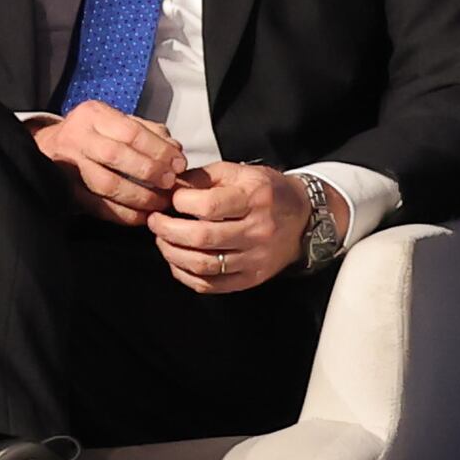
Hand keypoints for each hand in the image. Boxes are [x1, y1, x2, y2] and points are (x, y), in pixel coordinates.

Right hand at [33, 101, 184, 224]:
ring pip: (106, 184)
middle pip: (116, 155)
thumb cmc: (95, 136)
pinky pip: (98, 207)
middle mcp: (76, 137)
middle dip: (149, 172)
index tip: (179, 165)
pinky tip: (142, 216)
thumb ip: (149, 132)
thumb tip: (175, 150)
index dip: (159, 150)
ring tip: (160, 203)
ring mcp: (66, 165)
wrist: (50, 148)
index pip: (131, 132)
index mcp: (93, 115)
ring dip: (139, 197)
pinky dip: (124, 214)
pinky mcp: (65, 191)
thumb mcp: (118, 123)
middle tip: (170, 184)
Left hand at [156, 163, 313, 294]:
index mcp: (254, 199)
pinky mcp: (251, 278)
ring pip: (203, 265)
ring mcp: (255, 259)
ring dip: (172, 254)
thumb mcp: (239, 173)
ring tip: (163, 241)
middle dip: (168, 230)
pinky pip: (211, 285)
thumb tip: (169, 188)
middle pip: (202, 237)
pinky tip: (177, 262)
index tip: (173, 199)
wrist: (304, 220)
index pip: (208, 205)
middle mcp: (258, 231)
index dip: (181, 202)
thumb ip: (203, 177)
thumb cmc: (266, 193)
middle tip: (156, 222)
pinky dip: (186, 276)